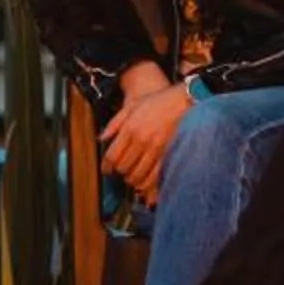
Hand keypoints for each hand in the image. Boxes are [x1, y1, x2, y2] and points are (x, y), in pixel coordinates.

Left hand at [101, 82, 193, 202]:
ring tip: (131, 177)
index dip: (106, 166)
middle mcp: (141, 141)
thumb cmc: (156, 103)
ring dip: (132, 179)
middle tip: (120, 171)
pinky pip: (155, 176)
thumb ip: (114, 123)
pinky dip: (147, 183)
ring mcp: (156, 149)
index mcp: (130, 129)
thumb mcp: (130, 107)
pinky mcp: (168, 155)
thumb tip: (101, 138)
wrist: (182, 101)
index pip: (112, 156)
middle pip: (123, 167)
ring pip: (138, 175)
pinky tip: (144, 182)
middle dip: (119, 172)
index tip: (106, 170)